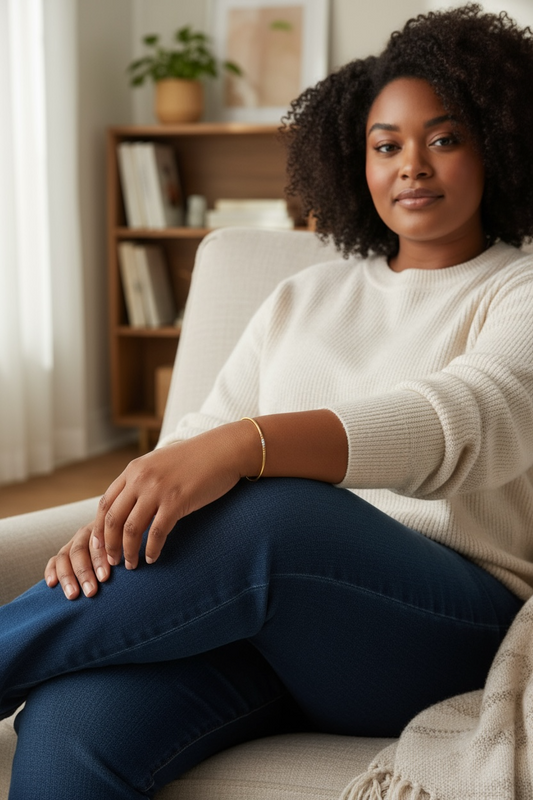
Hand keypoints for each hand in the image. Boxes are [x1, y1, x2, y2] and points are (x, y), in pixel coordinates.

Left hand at [44, 422, 259, 598]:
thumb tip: (130, 507)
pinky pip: (157, 532)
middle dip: (109, 545)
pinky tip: (153, 558)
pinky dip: (152, 549)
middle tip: (111, 563)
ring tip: (132, 565)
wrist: (223, 450)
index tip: (100, 547)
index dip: (99, 529)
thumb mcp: (160, 464)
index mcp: (133, 469)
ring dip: (129, 552)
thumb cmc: (195, 459)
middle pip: (113, 519)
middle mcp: (140, 478)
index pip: (105, 504)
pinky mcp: (176, 501)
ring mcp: (157, 490)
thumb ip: (142, 481)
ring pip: (131, 529)